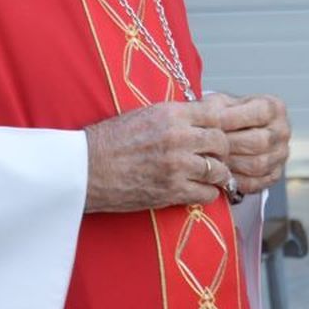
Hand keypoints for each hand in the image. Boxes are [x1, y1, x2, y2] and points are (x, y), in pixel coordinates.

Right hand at [85, 98, 231, 212]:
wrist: (87, 168)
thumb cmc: (110, 140)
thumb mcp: (144, 114)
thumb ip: (174, 116)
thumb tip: (200, 118)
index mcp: (170, 114)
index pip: (214, 115)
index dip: (217, 125)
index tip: (213, 132)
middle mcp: (178, 137)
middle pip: (221, 142)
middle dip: (221, 150)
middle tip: (214, 156)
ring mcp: (177, 165)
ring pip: (219, 170)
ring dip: (217, 174)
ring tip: (208, 175)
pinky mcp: (172, 191)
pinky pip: (207, 194)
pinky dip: (207, 193)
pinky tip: (197, 189)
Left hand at [216, 93, 290, 194]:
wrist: (237, 132)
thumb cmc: (228, 115)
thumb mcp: (223, 104)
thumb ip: (216, 108)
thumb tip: (206, 117)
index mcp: (274, 108)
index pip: (259, 113)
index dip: (234, 118)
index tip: (212, 122)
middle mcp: (282, 131)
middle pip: (260, 142)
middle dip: (230, 144)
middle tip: (209, 145)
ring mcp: (280, 155)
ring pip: (258, 165)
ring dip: (232, 164)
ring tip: (213, 159)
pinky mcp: (274, 174)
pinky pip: (256, 182)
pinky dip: (236, 180)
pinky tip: (222, 173)